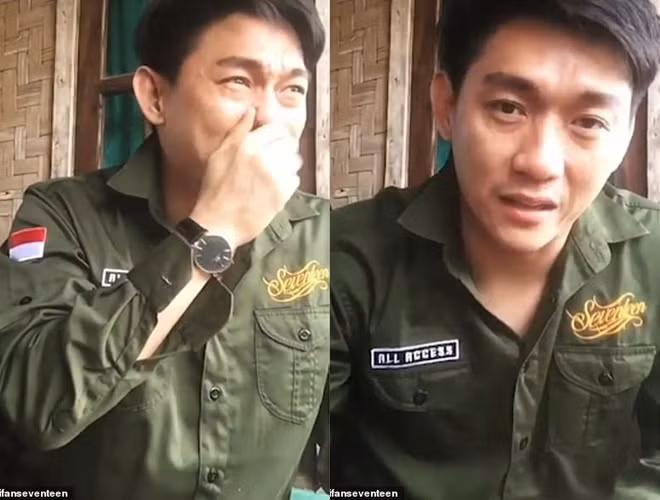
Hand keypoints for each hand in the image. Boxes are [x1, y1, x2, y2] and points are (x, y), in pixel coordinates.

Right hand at [190, 108, 301, 249]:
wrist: (217, 224)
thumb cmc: (214, 189)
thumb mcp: (219, 155)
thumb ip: (238, 131)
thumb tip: (251, 110)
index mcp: (248, 144)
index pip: (276, 128)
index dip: (275, 135)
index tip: (271, 143)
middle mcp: (264, 157)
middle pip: (289, 143)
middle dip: (283, 149)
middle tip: (273, 159)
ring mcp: (275, 176)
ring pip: (294, 161)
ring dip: (287, 165)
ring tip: (273, 174)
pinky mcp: (282, 194)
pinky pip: (295, 179)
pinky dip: (288, 182)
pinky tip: (274, 187)